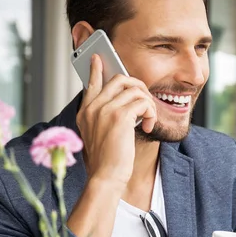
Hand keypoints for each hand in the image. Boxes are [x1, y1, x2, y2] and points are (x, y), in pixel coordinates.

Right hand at [76, 54, 156, 187]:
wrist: (106, 177)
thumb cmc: (106, 162)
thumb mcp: (99, 136)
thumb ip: (104, 118)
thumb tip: (123, 103)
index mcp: (85, 113)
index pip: (90, 84)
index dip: (95, 70)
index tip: (96, 58)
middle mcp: (92, 108)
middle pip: (119, 79)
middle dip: (138, 87)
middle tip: (145, 103)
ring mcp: (104, 110)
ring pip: (135, 89)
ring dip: (147, 103)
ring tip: (147, 119)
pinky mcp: (119, 117)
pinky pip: (142, 102)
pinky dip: (150, 112)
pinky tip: (147, 125)